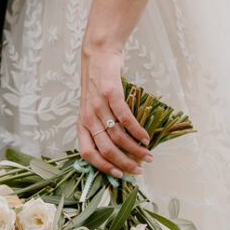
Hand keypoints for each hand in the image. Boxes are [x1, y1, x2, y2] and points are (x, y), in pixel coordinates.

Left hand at [77, 44, 151, 176]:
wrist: (99, 55)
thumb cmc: (98, 84)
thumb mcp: (92, 108)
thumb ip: (101, 127)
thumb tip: (119, 150)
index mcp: (81, 124)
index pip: (88, 154)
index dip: (103, 167)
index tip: (120, 174)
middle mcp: (87, 117)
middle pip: (106, 149)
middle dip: (125, 163)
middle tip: (140, 169)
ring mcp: (98, 106)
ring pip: (117, 136)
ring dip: (135, 150)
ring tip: (148, 155)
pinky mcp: (111, 94)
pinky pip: (125, 118)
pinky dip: (138, 131)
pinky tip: (146, 138)